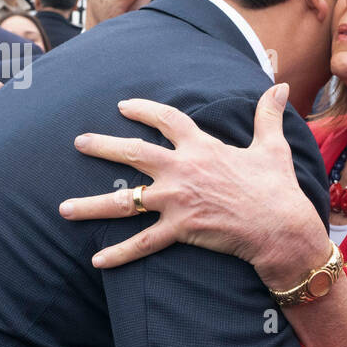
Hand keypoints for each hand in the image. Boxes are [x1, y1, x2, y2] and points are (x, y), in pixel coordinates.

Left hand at [59, 84, 327, 282]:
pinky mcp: (180, 229)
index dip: (144, 110)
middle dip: (102, 146)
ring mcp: (177, 200)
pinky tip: (97, 260)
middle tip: (79, 143)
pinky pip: (143, 243)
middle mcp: (182, 169)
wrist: (279, 226)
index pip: (167, 120)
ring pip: (125, 201)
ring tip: (65, 208)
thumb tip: (282, 86)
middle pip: (133, 153)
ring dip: (92, 204)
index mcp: (201, 146)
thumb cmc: (277, 187)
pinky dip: (119, 253)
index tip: (124, 106)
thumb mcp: (272, 146)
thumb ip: (268, 115)